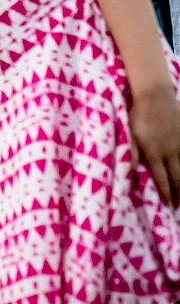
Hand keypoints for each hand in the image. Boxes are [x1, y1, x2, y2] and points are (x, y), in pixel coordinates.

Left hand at [129, 87, 179, 206]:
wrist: (155, 97)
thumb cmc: (137, 115)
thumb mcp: (129, 135)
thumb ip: (130, 153)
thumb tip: (130, 172)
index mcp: (153, 153)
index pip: (161, 179)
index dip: (165, 193)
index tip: (168, 204)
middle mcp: (170, 152)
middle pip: (177, 178)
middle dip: (179, 194)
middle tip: (179, 206)